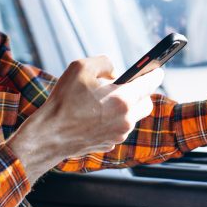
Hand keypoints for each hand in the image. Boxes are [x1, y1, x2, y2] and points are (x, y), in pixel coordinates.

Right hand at [6, 55, 163, 181]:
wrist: (49, 135)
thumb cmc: (63, 101)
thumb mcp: (81, 67)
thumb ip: (104, 63)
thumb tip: (114, 72)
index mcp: (123, 99)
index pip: (150, 83)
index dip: (155, 74)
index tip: (157, 70)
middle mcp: (126, 119)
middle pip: (146, 103)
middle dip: (140, 93)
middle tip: (127, 86)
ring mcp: (119, 134)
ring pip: (133, 117)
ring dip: (126, 107)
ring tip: (106, 100)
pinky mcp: (110, 144)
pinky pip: (119, 128)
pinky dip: (114, 120)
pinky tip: (97, 115)